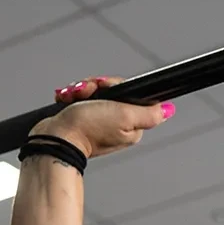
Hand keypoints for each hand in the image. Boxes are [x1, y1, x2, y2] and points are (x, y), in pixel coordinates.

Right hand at [29, 76, 174, 159]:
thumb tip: (168, 110)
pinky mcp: (81, 118)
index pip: (130, 93)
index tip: (104, 87)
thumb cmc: (86, 128)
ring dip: (81, 89)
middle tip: (87, 94)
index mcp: (131, 126)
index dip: (115, 85)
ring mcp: (98, 121)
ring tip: (73, 98)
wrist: (54, 139)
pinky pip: (79, 98)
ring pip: (94, 92)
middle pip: (111, 91)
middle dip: (95, 87)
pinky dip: (71, 96)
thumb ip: (148, 114)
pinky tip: (66, 100)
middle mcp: (117, 124)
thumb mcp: (124, 117)